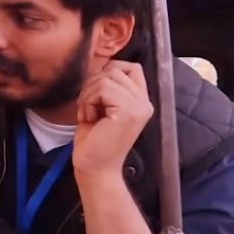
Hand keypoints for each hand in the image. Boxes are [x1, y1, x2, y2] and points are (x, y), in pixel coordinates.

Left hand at [74, 61, 153, 179]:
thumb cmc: (94, 140)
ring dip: (88, 95)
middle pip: (115, 68)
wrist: (94, 168)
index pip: (130, 66)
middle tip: (91, 109)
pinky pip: (102, 89)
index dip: (108, 73)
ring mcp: (139, 106)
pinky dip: (88, 102)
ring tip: (90, 115)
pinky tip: (91, 120)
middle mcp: (145, 102)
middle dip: (93, 85)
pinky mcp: (129, 111)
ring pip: (106, 77)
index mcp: (141, 100)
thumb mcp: (101, 106)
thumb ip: (107, 86)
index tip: (97, 96)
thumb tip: (100, 65)